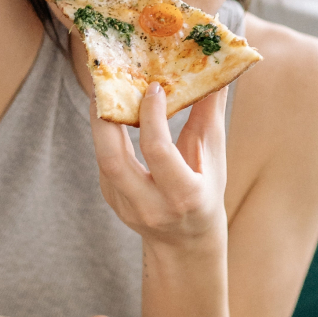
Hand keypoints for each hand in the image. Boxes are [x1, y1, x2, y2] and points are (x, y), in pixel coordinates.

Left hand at [89, 83, 228, 243]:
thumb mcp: (213, 159)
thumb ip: (209, 117)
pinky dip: (106, 134)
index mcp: (184, 195)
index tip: (153, 87)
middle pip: (112, 160)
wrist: (184, 242)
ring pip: (103, 160)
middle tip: (108, 84)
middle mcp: (151, 205)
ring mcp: (126, 205)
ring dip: (100, 123)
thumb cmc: (205, 193)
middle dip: (105, 119)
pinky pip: (104, 161)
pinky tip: (111, 111)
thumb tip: (217, 73)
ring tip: (104, 92)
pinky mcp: (111, 199)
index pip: (157, 151)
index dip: (152, 115)